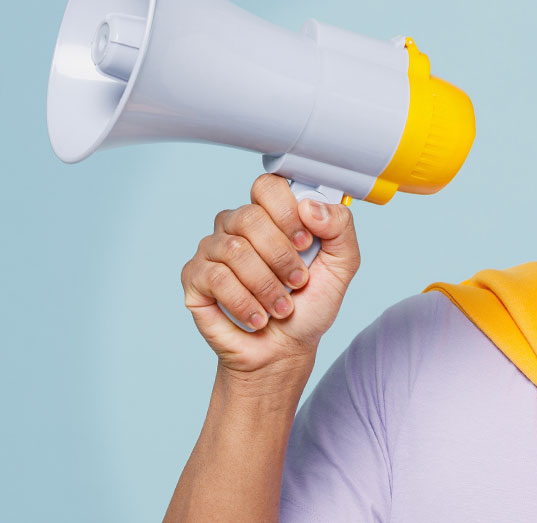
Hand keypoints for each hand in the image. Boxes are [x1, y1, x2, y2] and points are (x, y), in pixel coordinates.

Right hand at [181, 174, 360, 373]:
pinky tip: (257, 317)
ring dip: (266, 285)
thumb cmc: (309, 305)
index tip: (306, 243)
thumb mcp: (341, 265)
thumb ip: (339, 227)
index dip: (287, 213)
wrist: (285, 350)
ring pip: (234, 249)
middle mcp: (236, 225)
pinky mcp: (194, 277)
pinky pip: (215, 277)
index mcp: (270, 215)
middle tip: (297, 282)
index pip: (267, 187)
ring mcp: (212, 249)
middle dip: (281, 256)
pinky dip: (244, 302)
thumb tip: (310, 206)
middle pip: (249, 217)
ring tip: (280, 307)